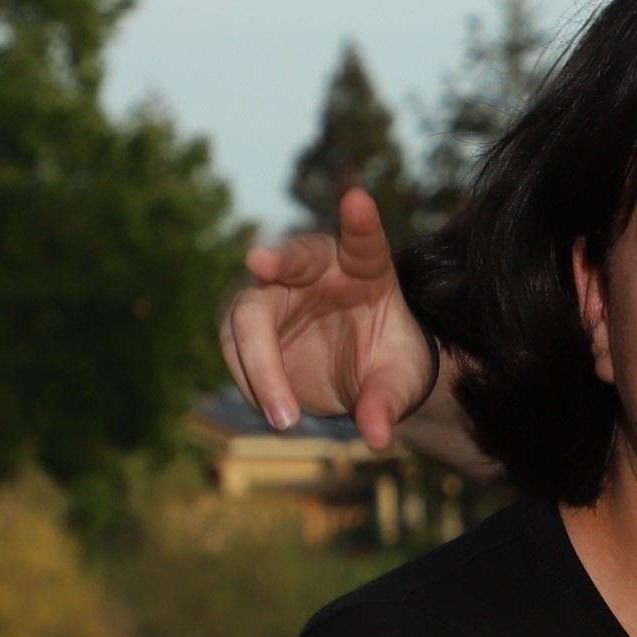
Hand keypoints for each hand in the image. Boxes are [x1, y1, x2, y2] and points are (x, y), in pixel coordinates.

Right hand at [220, 185, 439, 451]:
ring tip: (286, 418)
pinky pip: (236, 350)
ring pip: (249, 314)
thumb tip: (376, 436)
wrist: (358, 374)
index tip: (358, 200)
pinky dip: (253, 384)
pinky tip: (276, 412)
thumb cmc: (388, 362)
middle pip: (290, 258)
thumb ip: (387, 402)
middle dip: (275, 258)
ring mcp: (275, 292)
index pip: (365, 241)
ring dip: (260, 364)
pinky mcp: (248, 323)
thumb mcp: (399, 382)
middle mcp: (314, 270)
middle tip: (259, 260)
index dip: (361, 221)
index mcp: (365, 268)